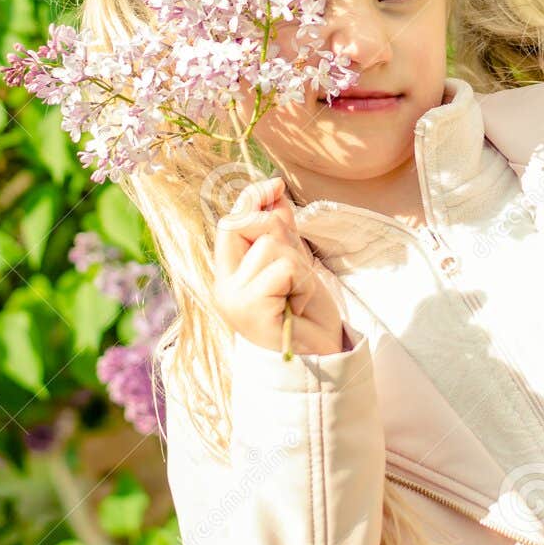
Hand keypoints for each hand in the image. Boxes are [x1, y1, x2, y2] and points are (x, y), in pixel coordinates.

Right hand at [214, 176, 343, 357]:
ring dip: (299, 265)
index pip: (231, 222)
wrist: (319, 360)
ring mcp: (233, 298)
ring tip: (298, 294)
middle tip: (295, 268)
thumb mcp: (294, 261)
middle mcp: (224, 285)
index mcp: (230, 274)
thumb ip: (280, 228)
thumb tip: (273, 188)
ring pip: (270, 245)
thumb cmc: (305, 314)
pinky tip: (300, 303)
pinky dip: (303, 281)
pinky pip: (283, 267)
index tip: (275, 184)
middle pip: (242, 224)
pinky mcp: (249, 308)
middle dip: (278, 230)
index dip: (251, 198)